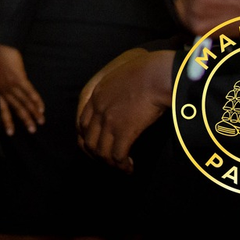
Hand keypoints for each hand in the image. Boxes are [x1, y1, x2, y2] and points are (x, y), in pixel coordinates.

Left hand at [0, 41, 44, 135]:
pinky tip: (41, 107)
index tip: (10, 133)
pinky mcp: (19, 76)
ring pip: (24, 101)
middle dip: (25, 120)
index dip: (6, 121)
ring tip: (41, 121)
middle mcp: (2, 88)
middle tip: (32, 131)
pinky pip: (29, 91)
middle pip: (15, 108)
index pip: (1, 108)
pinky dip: (36, 99)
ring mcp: (10, 83)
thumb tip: (0, 90)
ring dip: (34, 112)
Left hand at [77, 48, 172, 172]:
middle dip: (96, 155)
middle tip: (109, 162)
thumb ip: (116, 88)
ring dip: (110, 164)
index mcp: (96, 94)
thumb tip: (124, 100)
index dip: (87, 139)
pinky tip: (130, 167)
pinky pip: (117, 156)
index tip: (97, 147)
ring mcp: (109, 121)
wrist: (156, 74)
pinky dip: (122, 165)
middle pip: (87, 140)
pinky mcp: (124, 131)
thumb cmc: (147, 71)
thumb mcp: (121, 76)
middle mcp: (98, 109)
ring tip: (122, 167)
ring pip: (100, 152)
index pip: (82, 123)